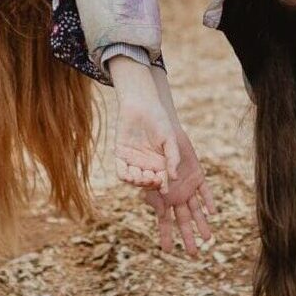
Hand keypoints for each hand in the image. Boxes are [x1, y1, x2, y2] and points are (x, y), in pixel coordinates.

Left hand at [111, 61, 180, 190]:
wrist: (141, 105)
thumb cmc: (159, 120)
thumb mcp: (170, 139)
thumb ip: (173, 158)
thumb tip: (175, 178)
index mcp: (160, 162)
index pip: (162, 180)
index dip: (163, 186)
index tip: (164, 190)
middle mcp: (147, 164)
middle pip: (147, 182)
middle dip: (150, 184)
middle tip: (153, 180)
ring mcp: (133, 161)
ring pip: (134, 179)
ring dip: (138, 182)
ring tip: (141, 179)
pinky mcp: (120, 155)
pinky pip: (121, 171)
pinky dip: (125, 176)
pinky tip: (130, 177)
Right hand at [141, 125, 215, 255]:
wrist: (158, 136)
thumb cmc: (147, 158)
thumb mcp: (147, 181)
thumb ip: (153, 197)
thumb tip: (162, 213)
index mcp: (163, 199)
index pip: (166, 222)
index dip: (166, 236)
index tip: (168, 251)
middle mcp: (177, 196)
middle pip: (184, 220)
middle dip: (189, 237)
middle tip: (194, 255)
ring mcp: (188, 186)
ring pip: (196, 210)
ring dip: (202, 224)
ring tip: (208, 239)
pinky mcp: (197, 175)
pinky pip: (205, 190)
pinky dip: (208, 200)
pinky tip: (212, 212)